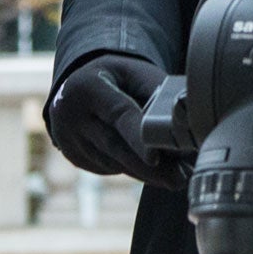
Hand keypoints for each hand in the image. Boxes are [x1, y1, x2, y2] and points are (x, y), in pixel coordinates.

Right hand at [48, 53, 178, 186]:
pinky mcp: (72, 155)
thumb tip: (185, 131)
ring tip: (177, 177)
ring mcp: (67, 138)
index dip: (138, 138)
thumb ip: (158, 97)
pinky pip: (106, 168)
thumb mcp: (137, 75)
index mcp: (89, 86)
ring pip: (112, 163)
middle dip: (149, 167)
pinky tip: (153, 173)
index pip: (118, 115)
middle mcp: (70, 113)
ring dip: (145, 173)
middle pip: (114, 146)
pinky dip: (132, 171)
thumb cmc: (120, 78)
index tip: (156, 157)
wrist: (82, 83)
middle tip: (179, 178)